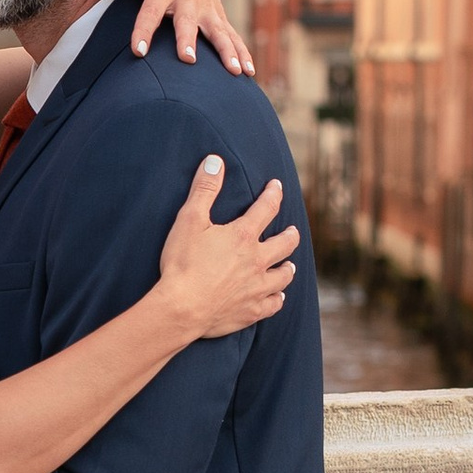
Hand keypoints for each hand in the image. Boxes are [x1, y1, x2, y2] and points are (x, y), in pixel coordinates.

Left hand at [96, 0, 253, 73]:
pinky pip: (231, 34)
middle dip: (188, 40)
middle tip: (188, 59)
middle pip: (188, 23)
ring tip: (235, 71)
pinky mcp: (217, 14)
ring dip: (226, 51)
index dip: (143, 30)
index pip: (150, 12)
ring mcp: (206, 7)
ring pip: (218, 31)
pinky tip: (248, 72)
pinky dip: (241, 51)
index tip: (138, 51)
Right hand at [157, 156, 299, 336]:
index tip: (276, 187)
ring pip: (284, 275)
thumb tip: (215, 160)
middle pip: (285, 244)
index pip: (266, 208)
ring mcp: (257, 288)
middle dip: (290, 234)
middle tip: (291, 231)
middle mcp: (257, 261)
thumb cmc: (182, 263)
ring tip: (289, 265)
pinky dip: (277, 298)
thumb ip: (204, 189)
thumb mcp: (189, 220)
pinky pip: (274, 304)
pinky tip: (277, 296)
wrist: (181, 308)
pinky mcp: (252, 311)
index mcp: (243, 236)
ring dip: (288, 267)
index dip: (273, 194)